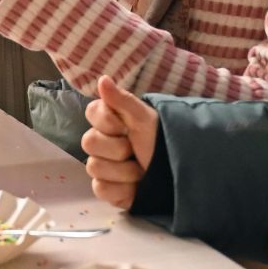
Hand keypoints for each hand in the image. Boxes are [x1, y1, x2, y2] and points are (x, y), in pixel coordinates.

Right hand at [81, 75, 157, 208]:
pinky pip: (101, 189)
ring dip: (125, 172)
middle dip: (119, 149)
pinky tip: (136, 186)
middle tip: (136, 150)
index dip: (109, 122)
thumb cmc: (162, 141)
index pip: (91, 113)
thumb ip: (123, 100)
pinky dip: (122, 190)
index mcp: (109, 120)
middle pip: (89, 143)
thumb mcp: (146, 118)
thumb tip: (102, 78)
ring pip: (95, 168)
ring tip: (142, 171)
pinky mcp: (106, 188)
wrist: (178, 173)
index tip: (127, 127)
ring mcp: (102, 166)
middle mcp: (101, 142)